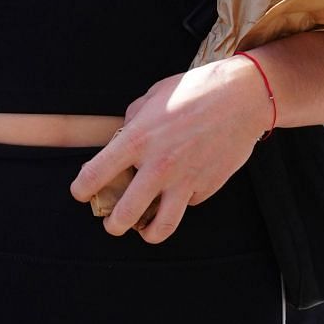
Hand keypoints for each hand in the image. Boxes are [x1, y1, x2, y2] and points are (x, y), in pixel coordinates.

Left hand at [69, 55, 271, 244]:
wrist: (242, 97)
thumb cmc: (196, 90)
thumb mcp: (155, 96)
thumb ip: (133, 119)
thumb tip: (123, 136)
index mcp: (137, 139)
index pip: (95, 174)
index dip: (81, 189)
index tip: (81, 192)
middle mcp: (158, 166)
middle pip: (123, 215)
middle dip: (111, 224)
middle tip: (111, 221)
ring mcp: (184, 181)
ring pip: (158, 228)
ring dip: (145, 233)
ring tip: (142, 230)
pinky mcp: (206, 188)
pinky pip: (186, 204)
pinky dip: (180, 202)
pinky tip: (181, 189)